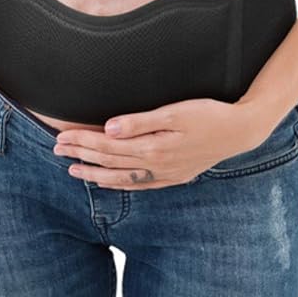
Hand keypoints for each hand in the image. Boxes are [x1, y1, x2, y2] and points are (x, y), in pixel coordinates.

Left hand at [53, 98, 263, 190]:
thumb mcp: (175, 112)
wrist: (240, 131)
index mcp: (152, 147)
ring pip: (121, 176)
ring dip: (95, 173)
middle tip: (57, 149)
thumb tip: (110, 128)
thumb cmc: (208, 115)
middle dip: (81, 154)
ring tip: (74, 170)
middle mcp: (155, 164)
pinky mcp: (173, 175)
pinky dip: (120, 184)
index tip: (61, 135)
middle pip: (109, 160)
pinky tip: (110, 183)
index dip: (82, 140)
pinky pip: (140, 184)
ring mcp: (164, 173)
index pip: (107, 145)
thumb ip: (141, 121)